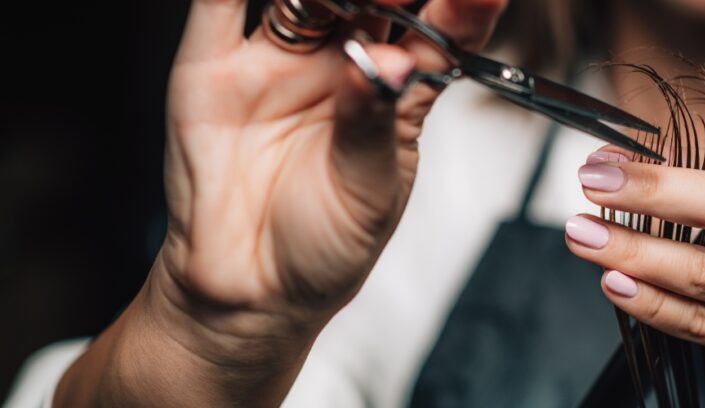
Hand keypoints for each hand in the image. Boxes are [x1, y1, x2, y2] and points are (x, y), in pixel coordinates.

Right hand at [56, 0, 504, 405]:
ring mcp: (279, 59)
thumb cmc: (326, 247)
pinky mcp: (213, 65)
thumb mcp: (370, 190)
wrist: (250, 293)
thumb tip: (389, 65)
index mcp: (395, 91)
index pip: (436, 32)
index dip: (462, 7)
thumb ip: (376, 122)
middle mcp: (340, 63)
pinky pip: (217, 7)